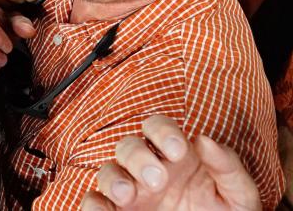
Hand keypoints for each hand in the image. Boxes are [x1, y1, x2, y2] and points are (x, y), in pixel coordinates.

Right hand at [80, 115, 261, 210]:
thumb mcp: (239, 194)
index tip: (177, 151)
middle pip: (128, 145)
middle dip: (137, 157)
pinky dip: (92, 204)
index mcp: (176, 158)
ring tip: (127, 195)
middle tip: (156, 180)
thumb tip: (204, 141)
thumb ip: (228, 167)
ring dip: (113, 178)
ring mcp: (131, 192)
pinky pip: (93, 201)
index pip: (157, 126)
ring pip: (107, 171)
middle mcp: (149, 170)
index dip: (162, 131)